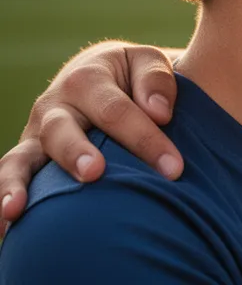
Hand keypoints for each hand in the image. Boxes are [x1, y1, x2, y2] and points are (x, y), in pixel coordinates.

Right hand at [0, 42, 181, 236]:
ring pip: (21, 158)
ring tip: (18, 209)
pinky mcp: (29, 157)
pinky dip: (2, 197)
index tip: (174, 169)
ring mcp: (37, 133)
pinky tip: (6, 229)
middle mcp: (55, 106)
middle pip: (62, 130)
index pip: (117, 111)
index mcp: (88, 78)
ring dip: (18, 183)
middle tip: (95, 173)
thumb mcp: (147, 62)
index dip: (146, 140)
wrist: (101, 73)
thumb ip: (156, 80)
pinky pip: (9, 175)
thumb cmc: (132, 75)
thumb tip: (160, 113)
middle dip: (78, 153)